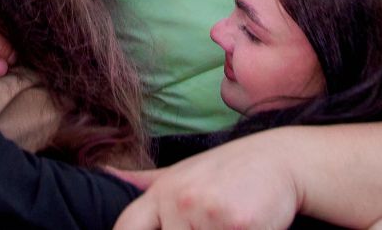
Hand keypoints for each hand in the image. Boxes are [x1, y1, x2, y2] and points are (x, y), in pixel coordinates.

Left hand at [113, 131, 301, 229]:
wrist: (278, 159)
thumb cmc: (228, 171)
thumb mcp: (182, 171)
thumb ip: (145, 181)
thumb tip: (103, 173)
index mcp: (161, 192)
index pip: (127, 229)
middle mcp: (178, 200)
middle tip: (210, 223)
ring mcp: (205, 212)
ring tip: (229, 225)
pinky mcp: (236, 224)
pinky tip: (248, 227)